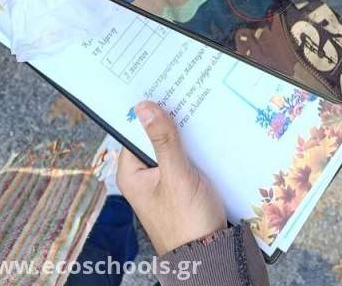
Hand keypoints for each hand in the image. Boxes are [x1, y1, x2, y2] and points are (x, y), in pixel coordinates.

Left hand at [117, 101, 226, 255]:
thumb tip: (144, 107)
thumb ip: (163, 140)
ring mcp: (163, 180)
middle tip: (183, 91)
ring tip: (199, 107)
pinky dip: (194, 146)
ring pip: (172, 145)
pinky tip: (208, 132)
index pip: (134, 131)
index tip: (159, 87)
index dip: (146, 110)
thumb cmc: (187, 221)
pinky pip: (185, 156)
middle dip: (169, 118)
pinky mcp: (181, 184)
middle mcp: (144, 176)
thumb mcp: (177, 175)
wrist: (210, 254)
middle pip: (154, 136)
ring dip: (184, 132)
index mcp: (132, 174)